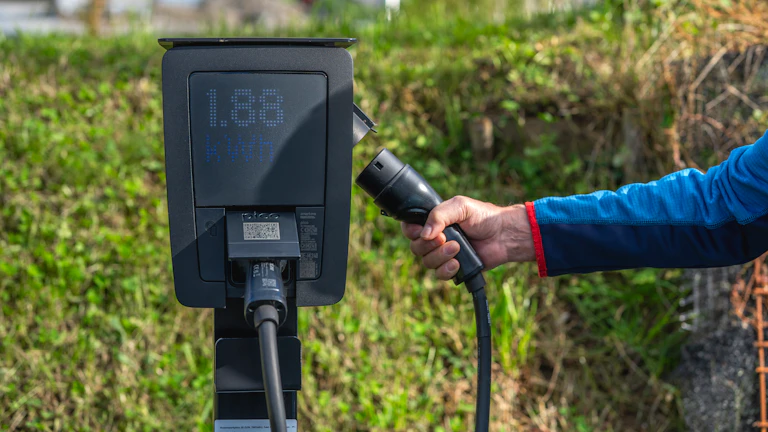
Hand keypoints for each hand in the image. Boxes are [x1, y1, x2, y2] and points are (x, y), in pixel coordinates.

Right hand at [401, 196, 534, 279]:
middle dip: (429, 245)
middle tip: (446, 238)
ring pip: (427, 262)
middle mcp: (435, 239)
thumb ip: (439, 215)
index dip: (412, 232)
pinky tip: (457, 264)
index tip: (422, 231)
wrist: (504, 234)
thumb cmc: (483, 217)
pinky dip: (446, 270)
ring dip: (440, 257)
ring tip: (457, 248)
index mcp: (433, 222)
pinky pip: (440, 275)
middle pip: (416, 248)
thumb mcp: (460, 206)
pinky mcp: (454, 268)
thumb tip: (424, 234)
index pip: (409, 229)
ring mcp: (443, 254)